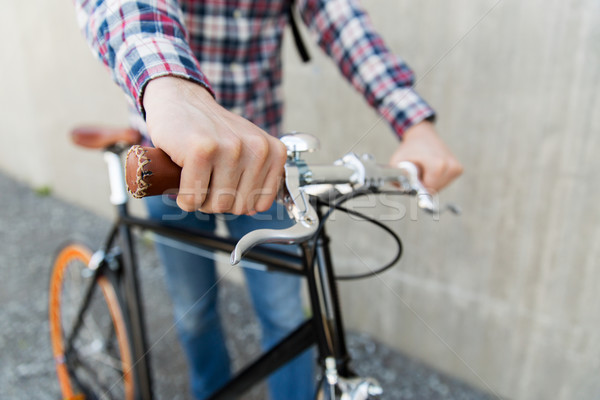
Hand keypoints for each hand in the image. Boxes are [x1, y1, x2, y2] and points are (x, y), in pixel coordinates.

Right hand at [143, 76, 287, 213]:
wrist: (181, 98)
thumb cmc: (212, 131)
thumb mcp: (247, 149)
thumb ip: (258, 177)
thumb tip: (254, 209)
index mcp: (273, 151)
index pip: (260, 204)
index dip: (236, 199)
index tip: (225, 181)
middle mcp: (258, 148)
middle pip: (238, 207)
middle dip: (217, 200)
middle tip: (206, 177)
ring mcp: (231, 148)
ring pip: (217, 205)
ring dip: (200, 199)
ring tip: (195, 175)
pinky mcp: (201, 151)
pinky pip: (193, 198)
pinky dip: (183, 197)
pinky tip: (182, 177)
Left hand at [389, 121, 462, 191]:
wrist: (423, 135)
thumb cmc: (410, 148)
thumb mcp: (397, 161)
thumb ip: (396, 177)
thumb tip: (403, 190)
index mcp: (438, 165)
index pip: (427, 190)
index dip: (418, 187)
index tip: (414, 177)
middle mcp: (451, 167)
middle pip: (434, 190)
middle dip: (424, 184)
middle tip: (419, 170)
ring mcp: (457, 168)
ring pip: (440, 187)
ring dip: (430, 182)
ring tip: (425, 168)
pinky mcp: (458, 169)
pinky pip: (444, 182)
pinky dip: (436, 179)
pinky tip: (432, 168)